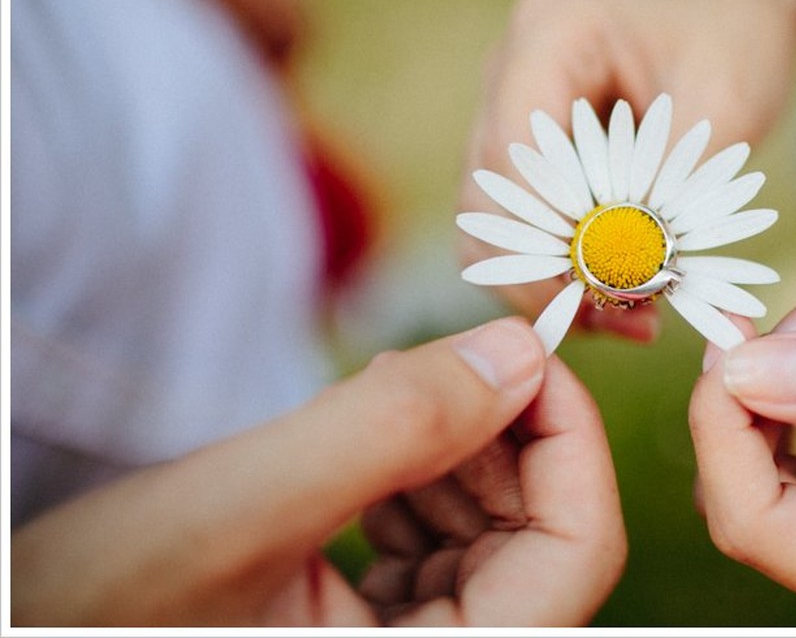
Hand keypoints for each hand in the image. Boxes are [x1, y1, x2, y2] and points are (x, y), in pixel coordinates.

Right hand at [12, 318, 625, 626]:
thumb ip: (389, 430)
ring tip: (380, 401)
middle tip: (438, 364)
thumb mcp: (239, 510)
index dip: (572, 440)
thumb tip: (517, 354)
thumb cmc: (95, 613)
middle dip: (504, 435)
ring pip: (492, 534)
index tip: (529, 349)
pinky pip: (437, 547)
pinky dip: (416, 478)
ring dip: (456, 451)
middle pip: (543, 538)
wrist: (29, 630)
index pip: (577, 556)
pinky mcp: (371, 632)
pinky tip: (365, 447)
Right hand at [460, 0, 795, 339]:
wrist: (731, 22)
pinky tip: (616, 300)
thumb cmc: (733, 43)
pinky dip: (556, 275)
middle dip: (546, 270)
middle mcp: (508, 71)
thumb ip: (673, 178)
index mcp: (550, 33)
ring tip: (625, 319)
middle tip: (622, 318)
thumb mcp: (726, 101)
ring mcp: (506, 115)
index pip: (515, 148)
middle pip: (489, 196)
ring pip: (491, 225)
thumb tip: (630, 264)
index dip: (548, 227)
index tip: (604, 287)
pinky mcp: (522, 158)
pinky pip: (515, 231)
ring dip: (547, 283)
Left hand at [689, 293, 795, 625]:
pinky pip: (786, 463)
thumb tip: (745, 367)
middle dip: (738, 402)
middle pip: (742, 503)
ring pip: (754, 479)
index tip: (733, 339)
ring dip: (759, 394)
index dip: (720, 429)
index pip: (754, 524)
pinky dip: (785, 399)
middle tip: (776, 314)